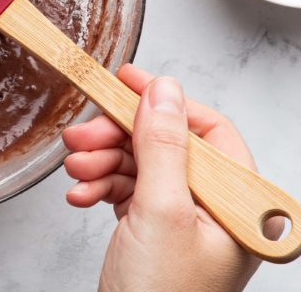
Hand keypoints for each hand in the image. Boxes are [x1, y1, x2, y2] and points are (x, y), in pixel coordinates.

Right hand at [63, 63, 273, 291]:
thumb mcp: (161, 212)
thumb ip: (164, 146)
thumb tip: (163, 89)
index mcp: (240, 207)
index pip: (210, 132)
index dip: (165, 103)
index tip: (124, 82)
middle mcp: (218, 212)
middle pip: (168, 147)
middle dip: (119, 139)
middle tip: (82, 136)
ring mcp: (186, 223)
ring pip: (142, 167)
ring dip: (103, 163)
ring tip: (75, 172)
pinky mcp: (156, 233)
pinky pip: (128, 192)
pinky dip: (100, 188)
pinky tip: (81, 196)